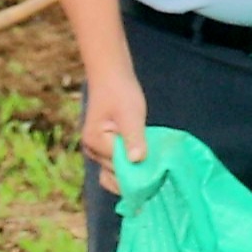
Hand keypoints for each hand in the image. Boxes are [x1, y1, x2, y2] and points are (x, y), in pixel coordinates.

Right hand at [81, 67, 148, 190]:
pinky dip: (130, 166)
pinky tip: (145, 163)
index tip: (158, 175)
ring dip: (133, 172)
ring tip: (153, 171)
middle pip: (116, 173)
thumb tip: (137, 160)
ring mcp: (97, 151)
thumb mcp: (131, 114)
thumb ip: (134, 137)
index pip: (119, 167)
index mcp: (95, 143)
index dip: (138, 172)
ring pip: (116, 172)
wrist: (110, 76)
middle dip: (136, 175)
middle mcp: (92, 151)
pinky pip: (117, 165)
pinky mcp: (104, 149)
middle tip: (159, 175)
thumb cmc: (120, 91)